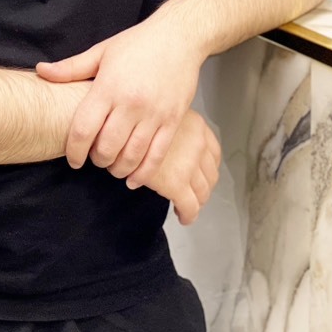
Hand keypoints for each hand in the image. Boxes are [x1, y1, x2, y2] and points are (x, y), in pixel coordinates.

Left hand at [36, 4, 202, 187]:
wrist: (178, 36)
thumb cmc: (138, 43)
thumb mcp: (101, 52)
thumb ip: (70, 68)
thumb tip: (41, 70)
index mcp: (108, 87)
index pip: (83, 129)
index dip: (74, 151)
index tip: (73, 159)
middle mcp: (130, 103)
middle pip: (107, 148)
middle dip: (97, 160)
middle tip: (95, 158)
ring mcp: (153, 113)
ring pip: (131, 156)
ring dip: (118, 168)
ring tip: (112, 166)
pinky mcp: (172, 120)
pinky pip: (157, 155)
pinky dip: (143, 173)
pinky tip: (133, 178)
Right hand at [143, 109, 220, 224]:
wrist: (118, 129)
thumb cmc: (134, 117)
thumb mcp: (160, 114)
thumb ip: (173, 127)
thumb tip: (174, 143)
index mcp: (196, 125)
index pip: (213, 152)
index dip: (208, 167)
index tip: (201, 175)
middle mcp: (198, 143)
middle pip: (210, 174)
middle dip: (203, 187)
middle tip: (193, 194)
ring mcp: (189, 164)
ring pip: (202, 192)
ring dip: (196, 202)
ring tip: (185, 207)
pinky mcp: (177, 184)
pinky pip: (190, 207)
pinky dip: (188, 215)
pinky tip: (182, 217)